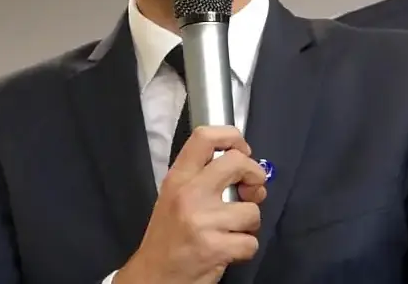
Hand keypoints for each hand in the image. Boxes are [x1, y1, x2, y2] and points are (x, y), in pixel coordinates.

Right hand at [116, 126, 268, 283]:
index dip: (233, 137)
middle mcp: (189, 194)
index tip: (242, 151)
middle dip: (255, 175)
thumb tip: (247, 171)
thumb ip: (204, 179)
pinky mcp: (215, 248)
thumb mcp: (175, 197)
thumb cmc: (168, 236)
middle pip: (237, 162)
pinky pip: (251, 242)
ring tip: (231, 231)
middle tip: (251, 192)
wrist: (153, 277)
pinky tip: (228, 250)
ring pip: (252, 210)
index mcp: (178, 178)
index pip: (205, 137)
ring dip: (249, 224)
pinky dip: (245, 249)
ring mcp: (203, 221)